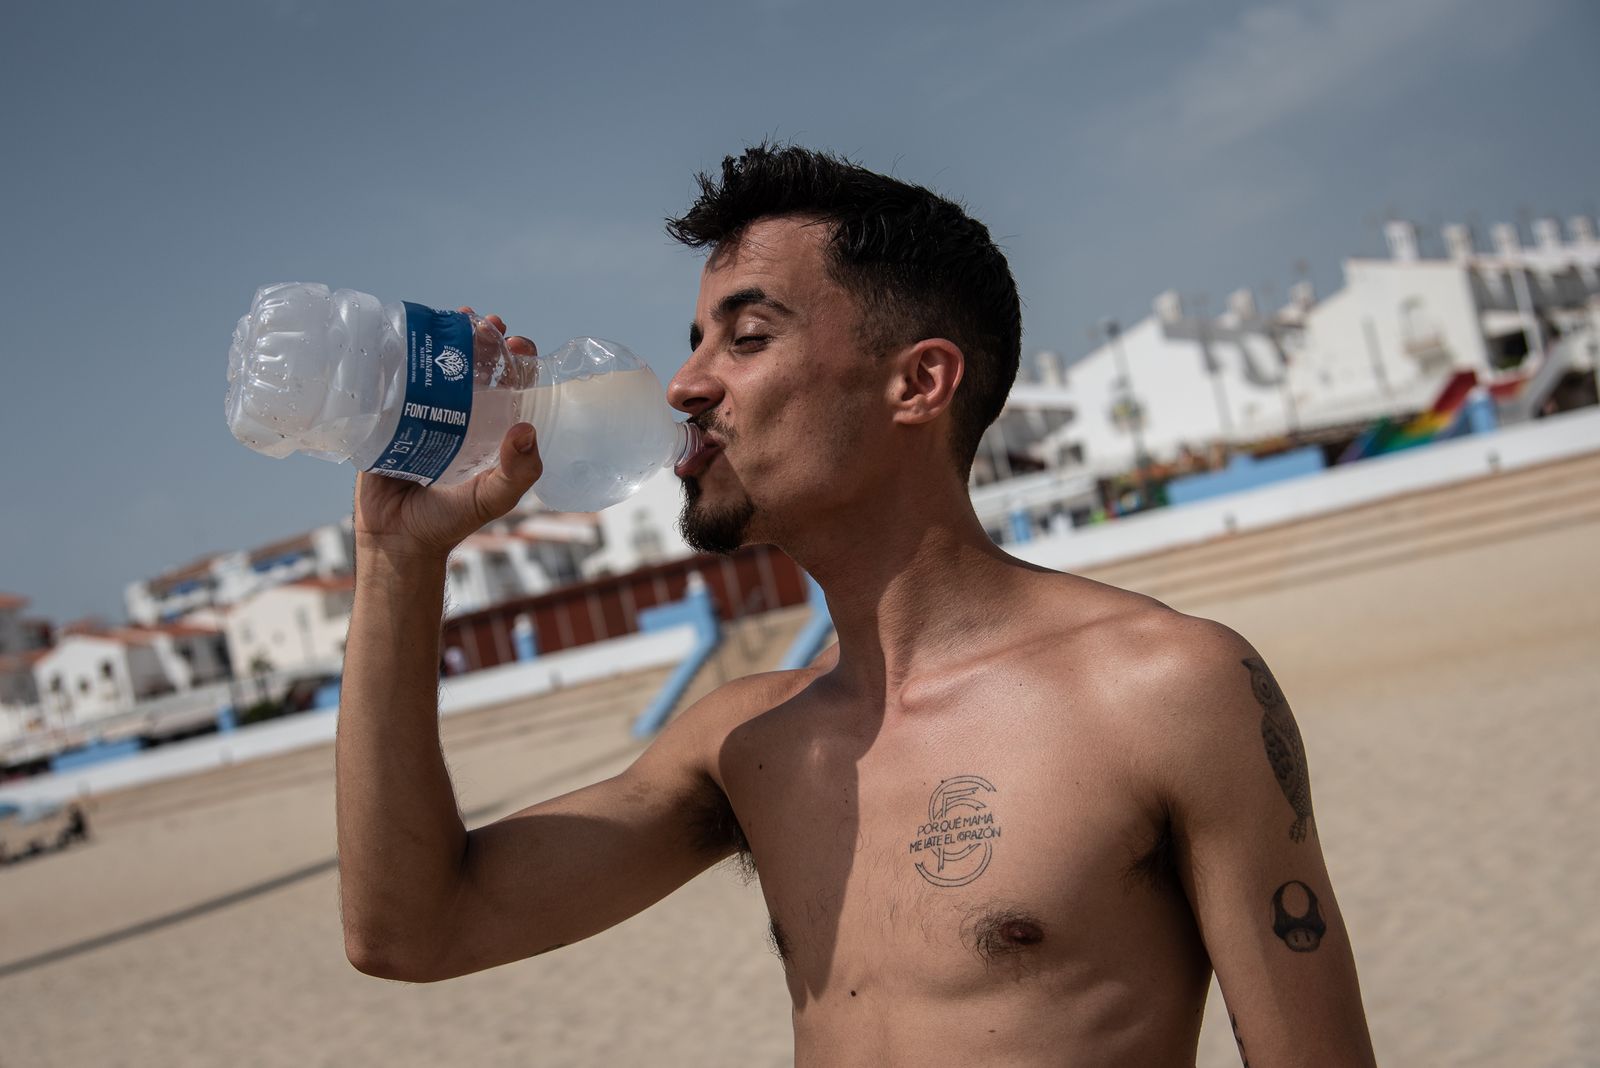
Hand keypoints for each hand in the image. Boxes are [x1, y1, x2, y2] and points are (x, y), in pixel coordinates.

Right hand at [353, 310, 542, 561]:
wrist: (395, 539)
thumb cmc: (448, 522)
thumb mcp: (492, 498)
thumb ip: (518, 473)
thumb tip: (527, 428)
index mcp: (490, 431)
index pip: (510, 386)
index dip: (517, 361)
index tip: (519, 343)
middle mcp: (459, 417)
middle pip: (474, 367)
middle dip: (482, 339)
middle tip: (486, 324)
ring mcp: (422, 413)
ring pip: (436, 366)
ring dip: (445, 338)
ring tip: (455, 317)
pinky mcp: (387, 415)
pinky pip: (394, 378)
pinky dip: (401, 354)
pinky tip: (405, 335)